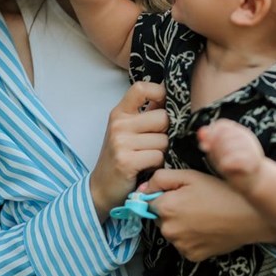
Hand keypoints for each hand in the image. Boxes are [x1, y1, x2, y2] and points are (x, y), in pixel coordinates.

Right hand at [90, 81, 167, 221]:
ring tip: (148, 158)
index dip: (159, 92)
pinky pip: (158, 157)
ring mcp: (120, 142)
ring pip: (164, 140)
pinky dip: (157, 164)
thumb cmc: (122, 156)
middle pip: (163, 117)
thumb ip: (147, 114)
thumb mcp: (128, 130)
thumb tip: (173, 97)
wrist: (102, 188)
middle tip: (153, 144)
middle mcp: (118, 124)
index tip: (163, 105)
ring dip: (162, 152)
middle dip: (165, 133)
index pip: (142, 88)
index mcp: (120, 113)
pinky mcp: (126, 161)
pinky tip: (146, 168)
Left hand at [141, 169, 275, 260]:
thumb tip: (142, 190)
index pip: (148, 202)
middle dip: (171, 210)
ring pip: (172, 232)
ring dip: (180, 225)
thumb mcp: (190, 175)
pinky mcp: (192, 257)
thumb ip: (160, 179)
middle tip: (195, 202)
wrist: (250, 216)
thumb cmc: (221, 191)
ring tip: (203, 215)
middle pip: (160, 218)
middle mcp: (168, 231)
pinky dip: (191, 238)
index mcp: (165, 208)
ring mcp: (180, 246)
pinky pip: (184, 244)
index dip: (163, 195)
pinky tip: (207, 228)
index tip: (181, 193)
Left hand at [197, 119, 264, 193]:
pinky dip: (226, 164)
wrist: (254, 181)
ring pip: (229, 147)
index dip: (210, 134)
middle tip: (217, 159)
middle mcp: (247, 137)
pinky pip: (235, 159)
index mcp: (239, 131)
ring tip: (223, 164)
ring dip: (221, 157)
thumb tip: (200, 133)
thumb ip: (210, 141)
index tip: (204, 147)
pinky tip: (225, 168)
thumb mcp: (219, 152)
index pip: (222, 125)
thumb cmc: (233, 165)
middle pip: (223, 136)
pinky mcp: (253, 162)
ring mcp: (251, 149)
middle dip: (215, 149)